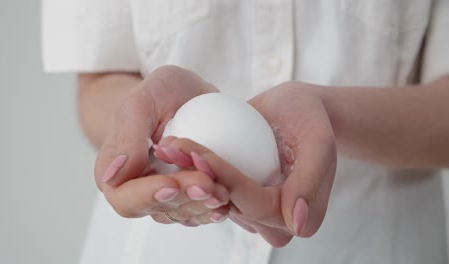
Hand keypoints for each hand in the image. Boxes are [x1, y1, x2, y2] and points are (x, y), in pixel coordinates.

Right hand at [94, 65, 228, 224]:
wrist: (186, 95)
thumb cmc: (160, 93)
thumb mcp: (142, 102)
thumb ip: (127, 137)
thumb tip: (113, 177)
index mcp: (116, 173)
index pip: (126, 199)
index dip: (147, 196)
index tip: (171, 183)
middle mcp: (138, 189)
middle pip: (158, 208)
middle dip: (183, 199)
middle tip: (207, 185)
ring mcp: (165, 195)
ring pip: (181, 214)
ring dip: (203, 206)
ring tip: (222, 192)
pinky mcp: (188, 195)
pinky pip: (199, 210)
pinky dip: (213, 208)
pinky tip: (228, 200)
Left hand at [157, 82, 336, 245]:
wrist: (297, 108)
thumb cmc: (311, 121)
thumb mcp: (319, 144)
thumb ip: (312, 184)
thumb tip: (297, 225)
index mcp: (291, 215)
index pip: (251, 202)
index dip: (224, 179)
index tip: (198, 154)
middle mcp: (268, 218)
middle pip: (226, 201)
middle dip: (195, 175)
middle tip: (170, 146)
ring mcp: (249, 204)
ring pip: (212, 193)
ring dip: (187, 170)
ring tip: (167, 144)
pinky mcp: (234, 189)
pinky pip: (209, 182)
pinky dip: (191, 164)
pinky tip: (173, 144)